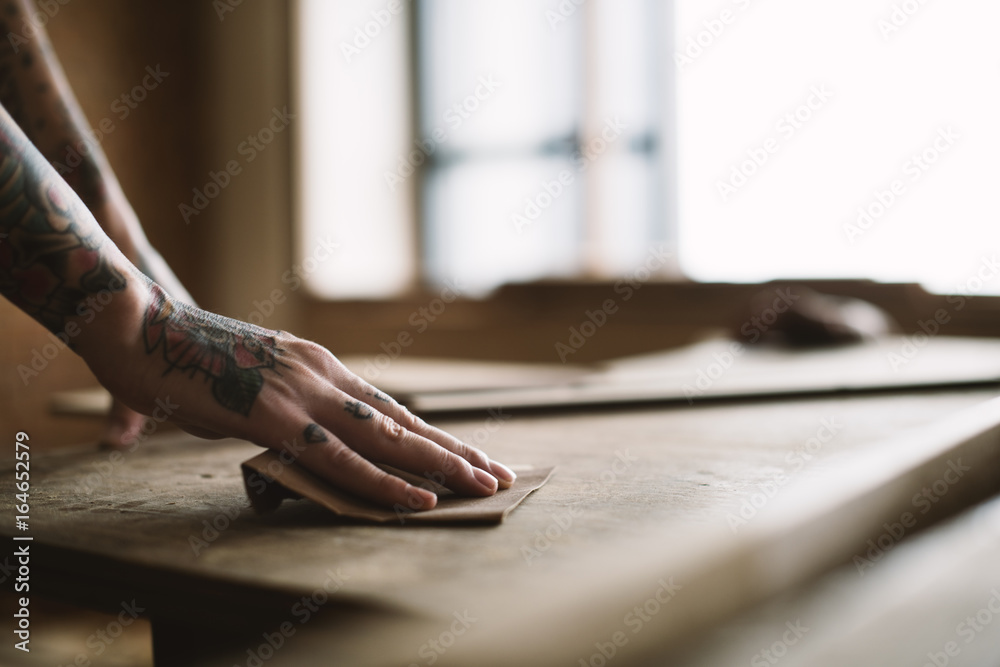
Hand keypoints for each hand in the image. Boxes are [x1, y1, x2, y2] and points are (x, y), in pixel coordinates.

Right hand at [95, 283, 514, 510]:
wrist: (139, 327)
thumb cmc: (190, 361)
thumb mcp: (252, 384)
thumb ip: (286, 410)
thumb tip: (305, 440)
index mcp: (320, 366)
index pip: (390, 408)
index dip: (433, 434)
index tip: (469, 453)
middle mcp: (323, 375)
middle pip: (403, 422)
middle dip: (454, 452)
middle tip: (498, 474)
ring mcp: (301, 393)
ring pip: (386, 439)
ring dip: (438, 467)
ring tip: (482, 487)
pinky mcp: (273, 416)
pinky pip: (338, 459)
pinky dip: (381, 482)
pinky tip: (416, 500)